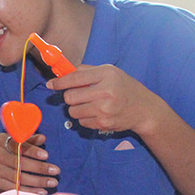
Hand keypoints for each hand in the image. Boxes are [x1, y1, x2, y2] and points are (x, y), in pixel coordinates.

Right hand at [0, 132, 59, 194]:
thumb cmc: (11, 151)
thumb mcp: (18, 142)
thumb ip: (30, 140)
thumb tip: (42, 138)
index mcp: (0, 141)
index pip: (17, 145)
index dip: (32, 151)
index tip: (46, 155)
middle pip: (19, 163)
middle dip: (39, 168)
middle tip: (55, 170)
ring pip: (18, 178)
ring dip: (38, 181)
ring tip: (52, 182)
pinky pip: (16, 189)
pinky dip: (30, 191)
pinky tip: (42, 190)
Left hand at [47, 64, 169, 135]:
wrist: (144, 110)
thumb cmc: (125, 88)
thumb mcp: (110, 73)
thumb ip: (87, 71)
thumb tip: (63, 72)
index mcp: (106, 75)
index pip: (75, 78)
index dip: (59, 82)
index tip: (51, 84)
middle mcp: (105, 91)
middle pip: (70, 97)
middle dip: (70, 97)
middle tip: (78, 96)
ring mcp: (104, 109)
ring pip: (73, 111)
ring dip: (77, 108)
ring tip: (90, 105)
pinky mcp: (103, 123)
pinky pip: (82, 122)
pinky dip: (85, 118)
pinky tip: (97, 113)